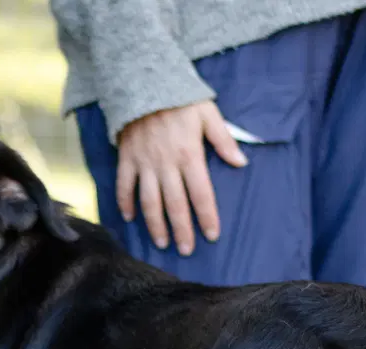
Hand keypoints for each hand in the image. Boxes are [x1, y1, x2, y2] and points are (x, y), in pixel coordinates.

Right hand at [116, 101, 246, 255]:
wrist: (143, 81)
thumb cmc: (180, 98)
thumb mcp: (208, 113)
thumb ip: (224, 140)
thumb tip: (241, 163)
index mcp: (189, 155)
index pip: (201, 194)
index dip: (207, 216)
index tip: (211, 235)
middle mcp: (166, 164)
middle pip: (175, 205)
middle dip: (182, 230)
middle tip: (186, 250)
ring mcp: (144, 163)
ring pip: (149, 202)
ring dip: (155, 225)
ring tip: (162, 243)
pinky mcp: (127, 159)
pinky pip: (124, 186)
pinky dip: (125, 203)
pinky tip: (129, 218)